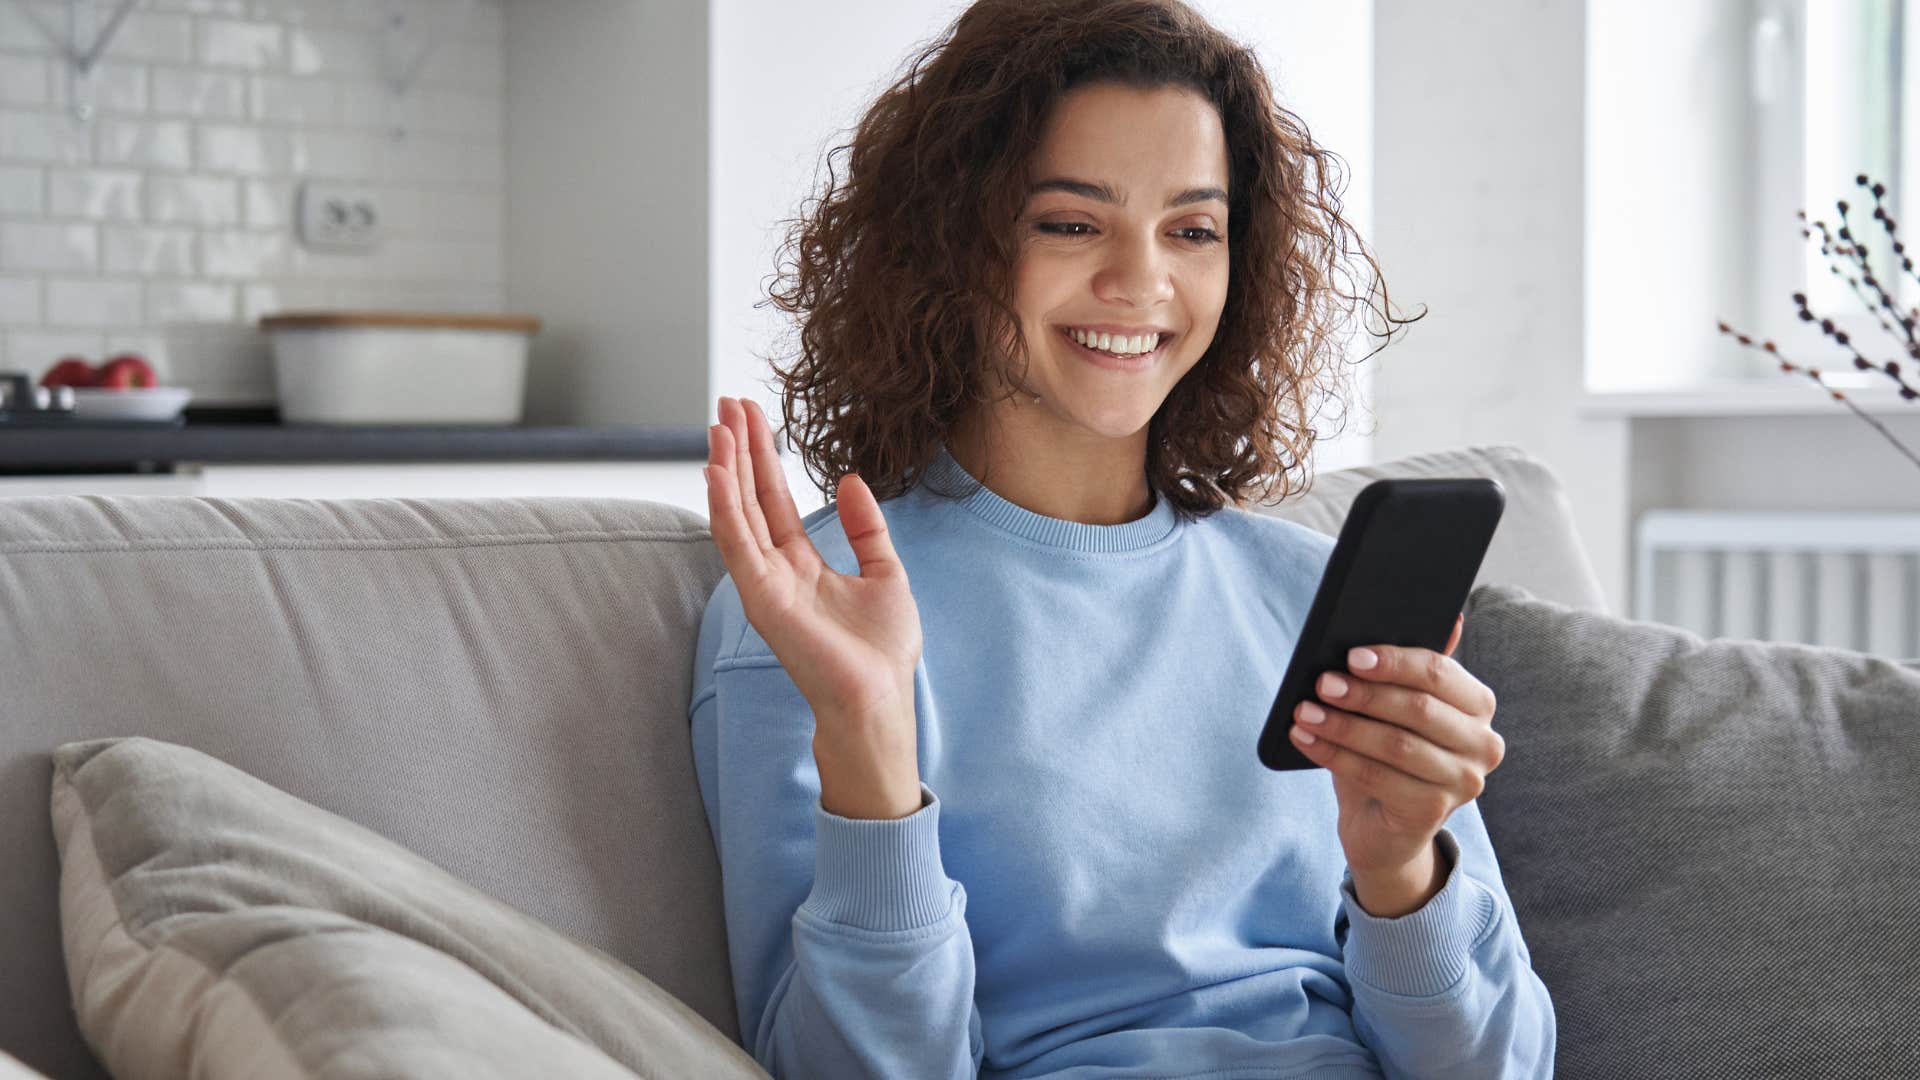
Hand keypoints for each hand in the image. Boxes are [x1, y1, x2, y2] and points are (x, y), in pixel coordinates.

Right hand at [704, 396, 924, 815]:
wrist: (880, 698)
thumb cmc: (883, 651)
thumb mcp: (885, 573)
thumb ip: (866, 528)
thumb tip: (851, 480)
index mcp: (804, 563)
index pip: (775, 499)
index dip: (764, 457)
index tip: (753, 416)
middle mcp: (777, 570)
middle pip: (751, 497)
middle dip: (738, 450)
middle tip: (726, 404)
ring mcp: (765, 584)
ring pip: (737, 514)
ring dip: (725, 468)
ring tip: (718, 425)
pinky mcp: (761, 599)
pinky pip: (736, 544)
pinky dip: (724, 506)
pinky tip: (717, 472)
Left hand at [1288, 614, 1504, 911]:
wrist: (1383, 825)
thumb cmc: (1387, 753)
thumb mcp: (1396, 708)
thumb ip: (1409, 667)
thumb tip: (1447, 617)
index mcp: (1478, 704)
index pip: (1440, 673)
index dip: (1395, 663)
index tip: (1351, 656)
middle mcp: (1483, 743)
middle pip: (1418, 709)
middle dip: (1364, 694)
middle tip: (1321, 683)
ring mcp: (1463, 781)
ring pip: (1396, 745)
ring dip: (1343, 726)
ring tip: (1304, 712)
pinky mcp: (1434, 812)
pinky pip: (1377, 777)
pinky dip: (1334, 755)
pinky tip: (1305, 740)